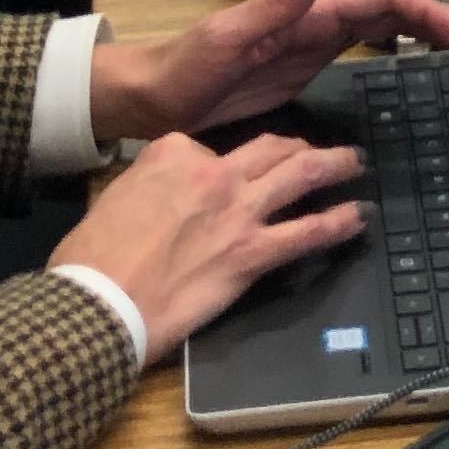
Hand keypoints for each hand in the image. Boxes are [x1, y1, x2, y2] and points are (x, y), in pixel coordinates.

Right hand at [53, 128, 369, 367]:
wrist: (99, 301)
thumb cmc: (92, 258)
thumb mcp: (115, 197)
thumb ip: (150, 186)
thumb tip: (167, 196)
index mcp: (174, 153)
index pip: (214, 149)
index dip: (225, 164)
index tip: (229, 175)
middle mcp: (213, 173)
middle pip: (270, 148)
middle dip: (298, 146)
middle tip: (316, 150)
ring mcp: (237, 212)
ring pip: (300, 175)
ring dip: (333, 165)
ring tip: (353, 163)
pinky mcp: (251, 254)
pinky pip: (307, 232)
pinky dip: (337, 223)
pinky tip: (356, 217)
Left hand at [91, 0, 448, 150]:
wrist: (150, 99)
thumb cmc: (182, 69)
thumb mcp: (225, 38)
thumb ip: (275, 1)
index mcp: (309, 10)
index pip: (388, 0)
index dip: (436, 13)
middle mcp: (320, 19)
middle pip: (401, 10)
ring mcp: (316, 42)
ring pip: (392, 28)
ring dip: (436, 34)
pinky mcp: (308, 67)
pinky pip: (373, 50)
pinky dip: (408, 50)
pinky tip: (424, 60)